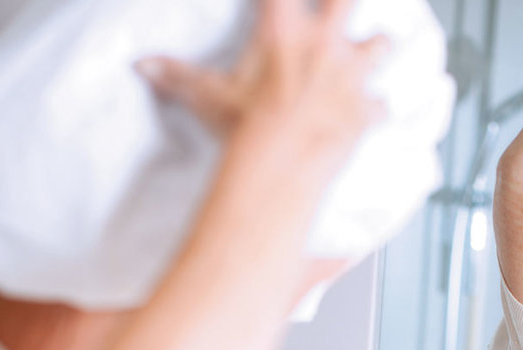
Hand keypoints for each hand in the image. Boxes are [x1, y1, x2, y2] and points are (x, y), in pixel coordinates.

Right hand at [136, 0, 387, 144]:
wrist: (287, 161)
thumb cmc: (247, 125)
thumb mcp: (208, 96)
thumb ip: (177, 76)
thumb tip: (142, 66)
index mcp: (284, 31)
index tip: (274, 0)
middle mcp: (324, 44)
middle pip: (346, 0)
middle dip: (344, 0)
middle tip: (339, 5)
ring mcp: (351, 75)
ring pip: (380, 44)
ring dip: (377, 45)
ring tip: (375, 44)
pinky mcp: (365, 110)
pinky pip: (381, 106)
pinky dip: (376, 109)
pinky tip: (374, 110)